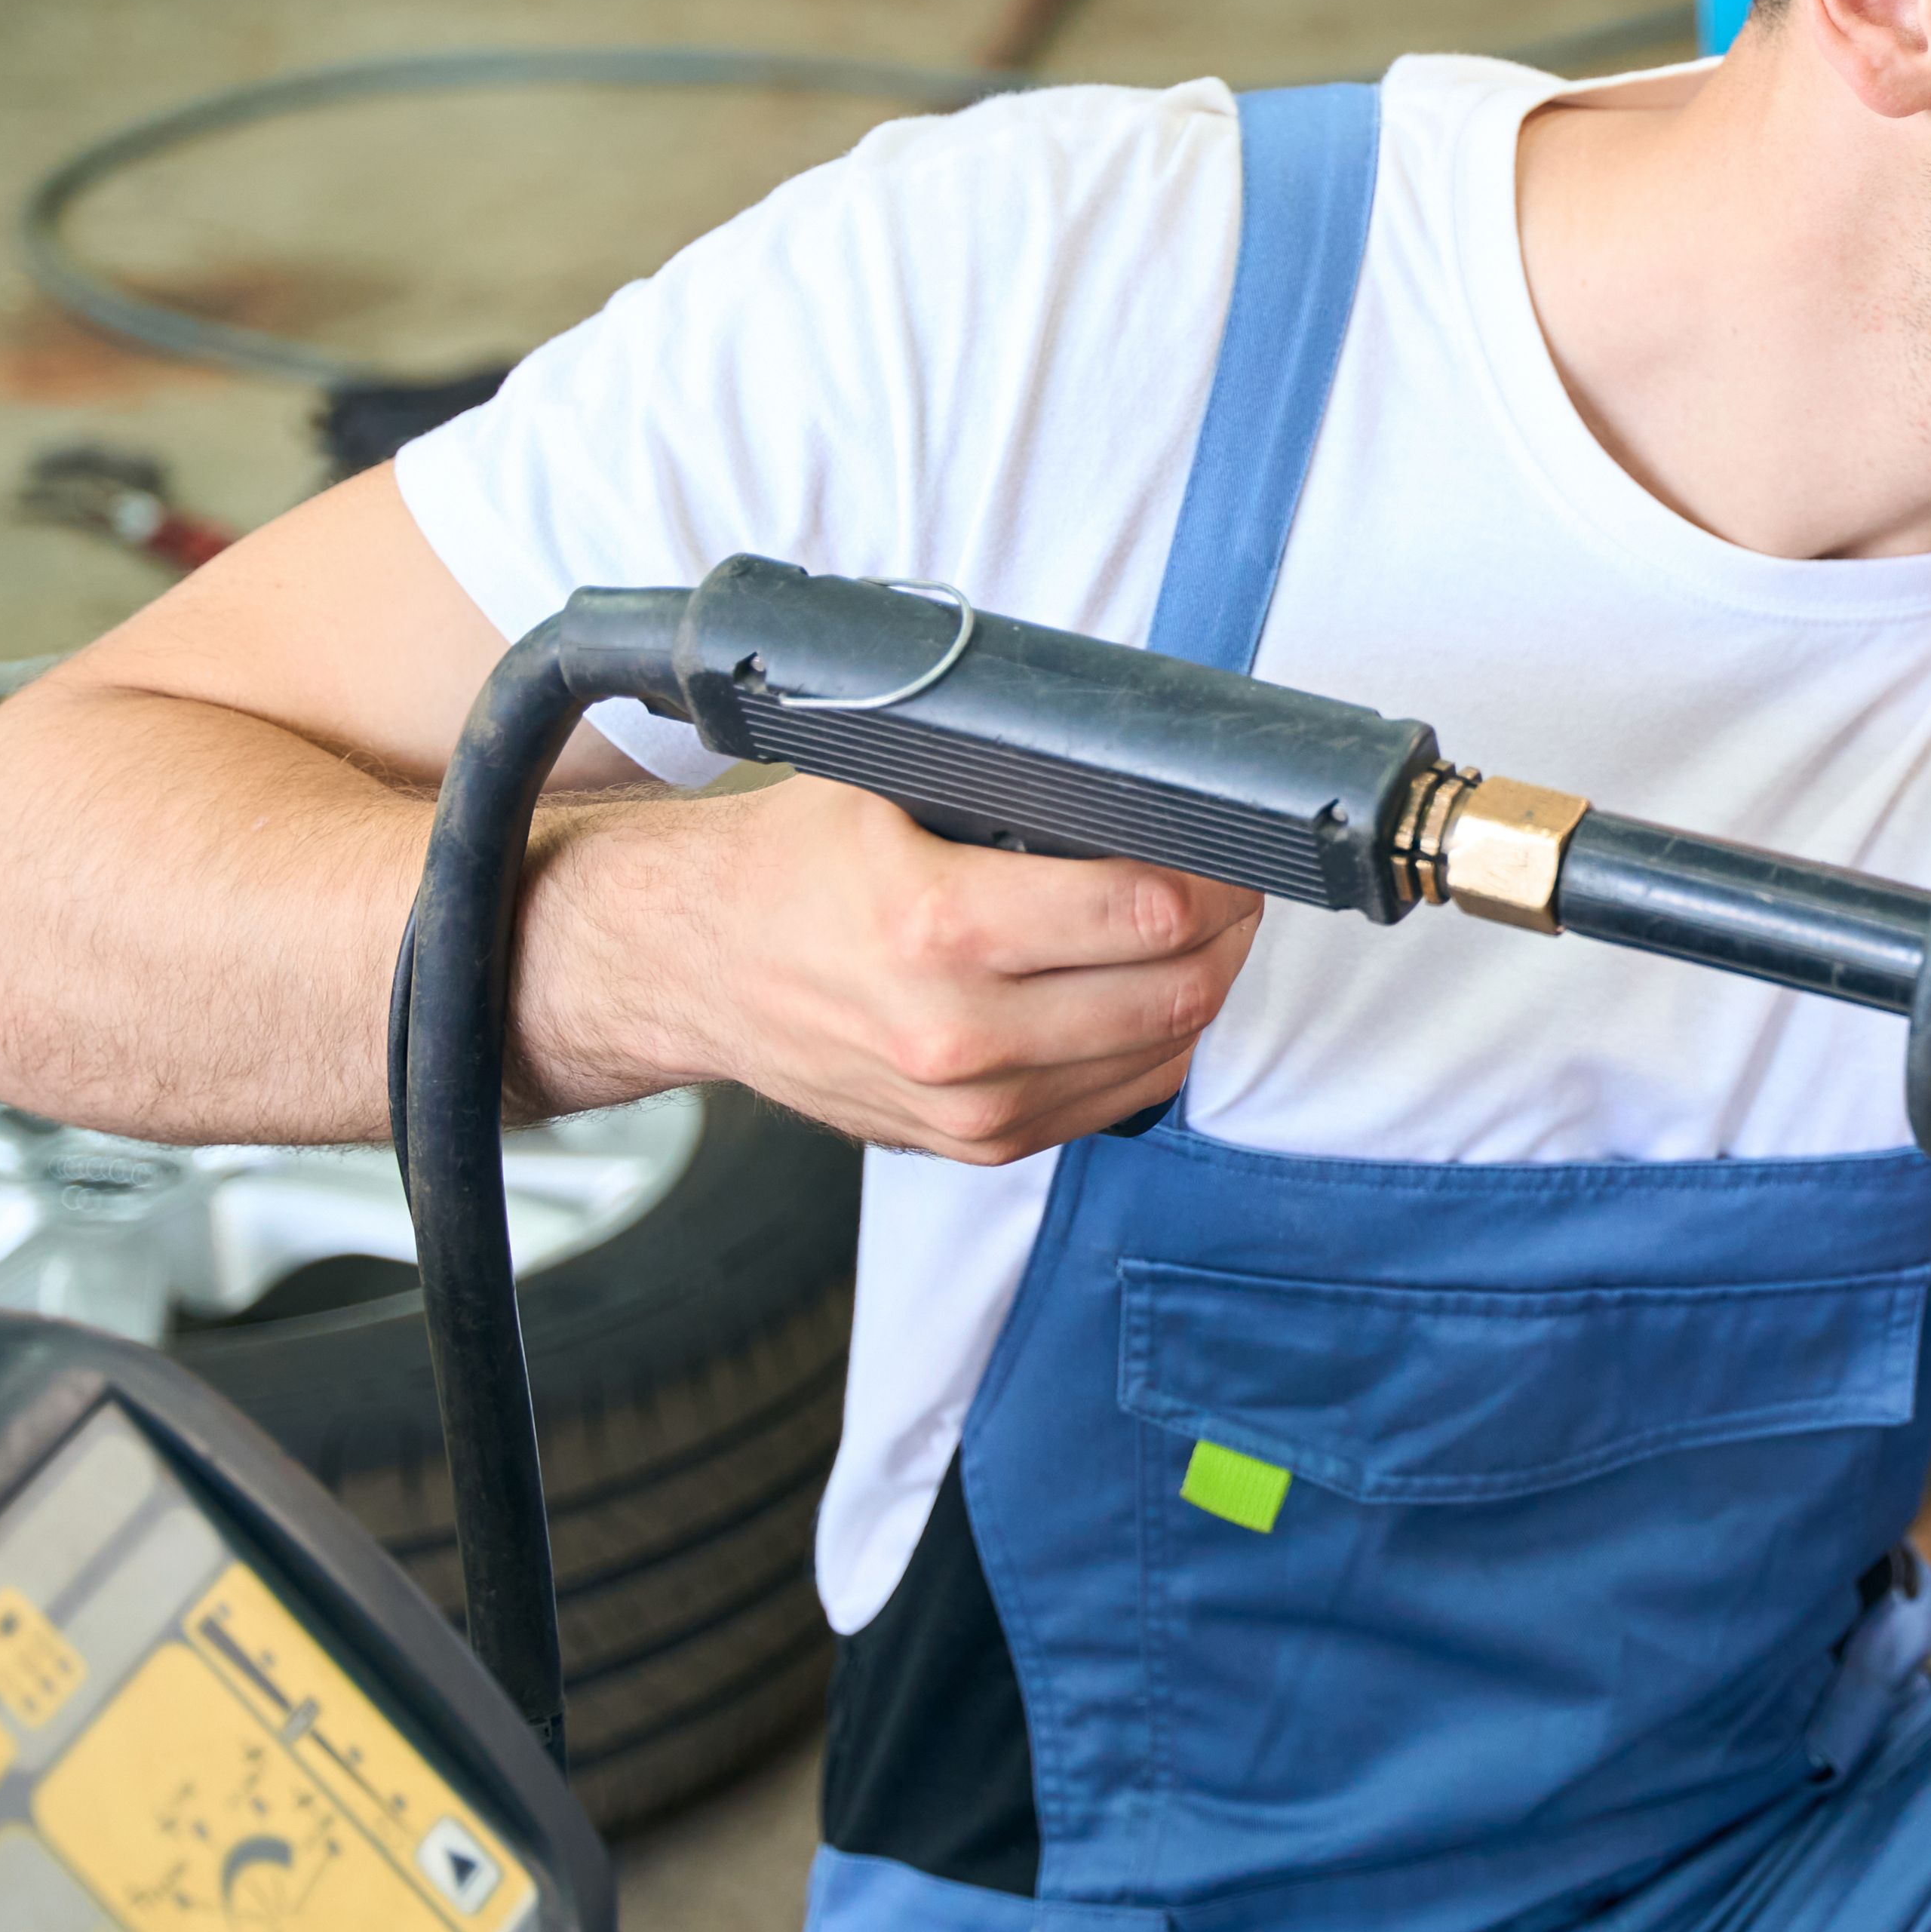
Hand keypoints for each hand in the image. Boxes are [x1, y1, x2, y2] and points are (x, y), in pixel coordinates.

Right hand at [558, 775, 1262, 1162]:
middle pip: (1176, 991)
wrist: (696, 968)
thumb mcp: (889, 791)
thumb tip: (1139, 785)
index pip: (1145, 913)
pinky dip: (1155, 1046)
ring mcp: (972, 1107)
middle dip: (1228, 932)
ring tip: (1199, 936)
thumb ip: (1009, 795)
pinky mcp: (978, 1146)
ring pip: (1164, 1052)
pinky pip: (1119, 1100)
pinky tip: (1144, 996)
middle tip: (1234, 888)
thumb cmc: (792, 870)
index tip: (1230, 849)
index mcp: (938, 929)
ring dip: (1202, 989)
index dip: (1214, 878)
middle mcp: (958, 1035)